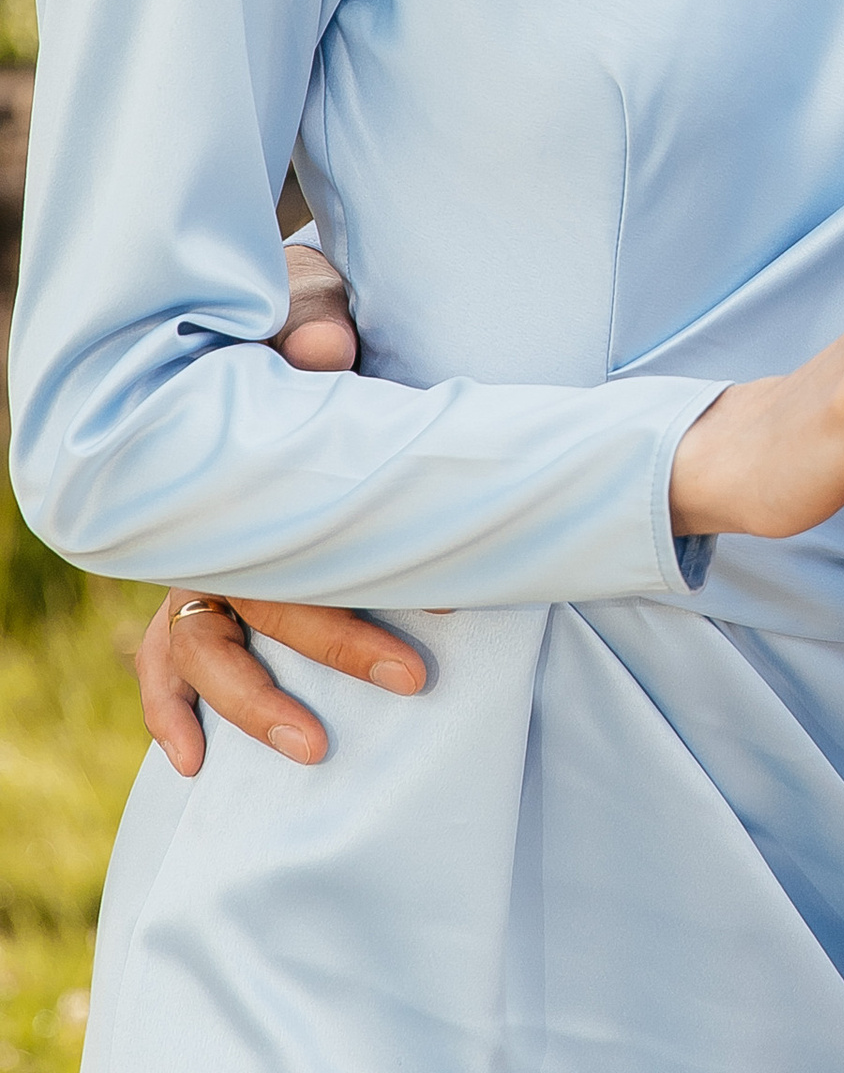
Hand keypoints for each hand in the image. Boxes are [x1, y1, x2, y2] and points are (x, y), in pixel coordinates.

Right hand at [129, 243, 414, 773]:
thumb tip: (328, 342)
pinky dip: (168, 710)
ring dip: (252, 701)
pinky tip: (194, 763)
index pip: (306, 534)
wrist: (249, 322)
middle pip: (266, 596)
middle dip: (338, 643)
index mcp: (253, 465)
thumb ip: (315, 325)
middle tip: (413, 679)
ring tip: (313, 749)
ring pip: (203, 642)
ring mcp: (195, 556)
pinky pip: (161, 656)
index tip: (454, 612)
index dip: (367, 581)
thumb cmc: (297, 321)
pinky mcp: (186, 584)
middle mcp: (216, 520)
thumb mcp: (313, 308)